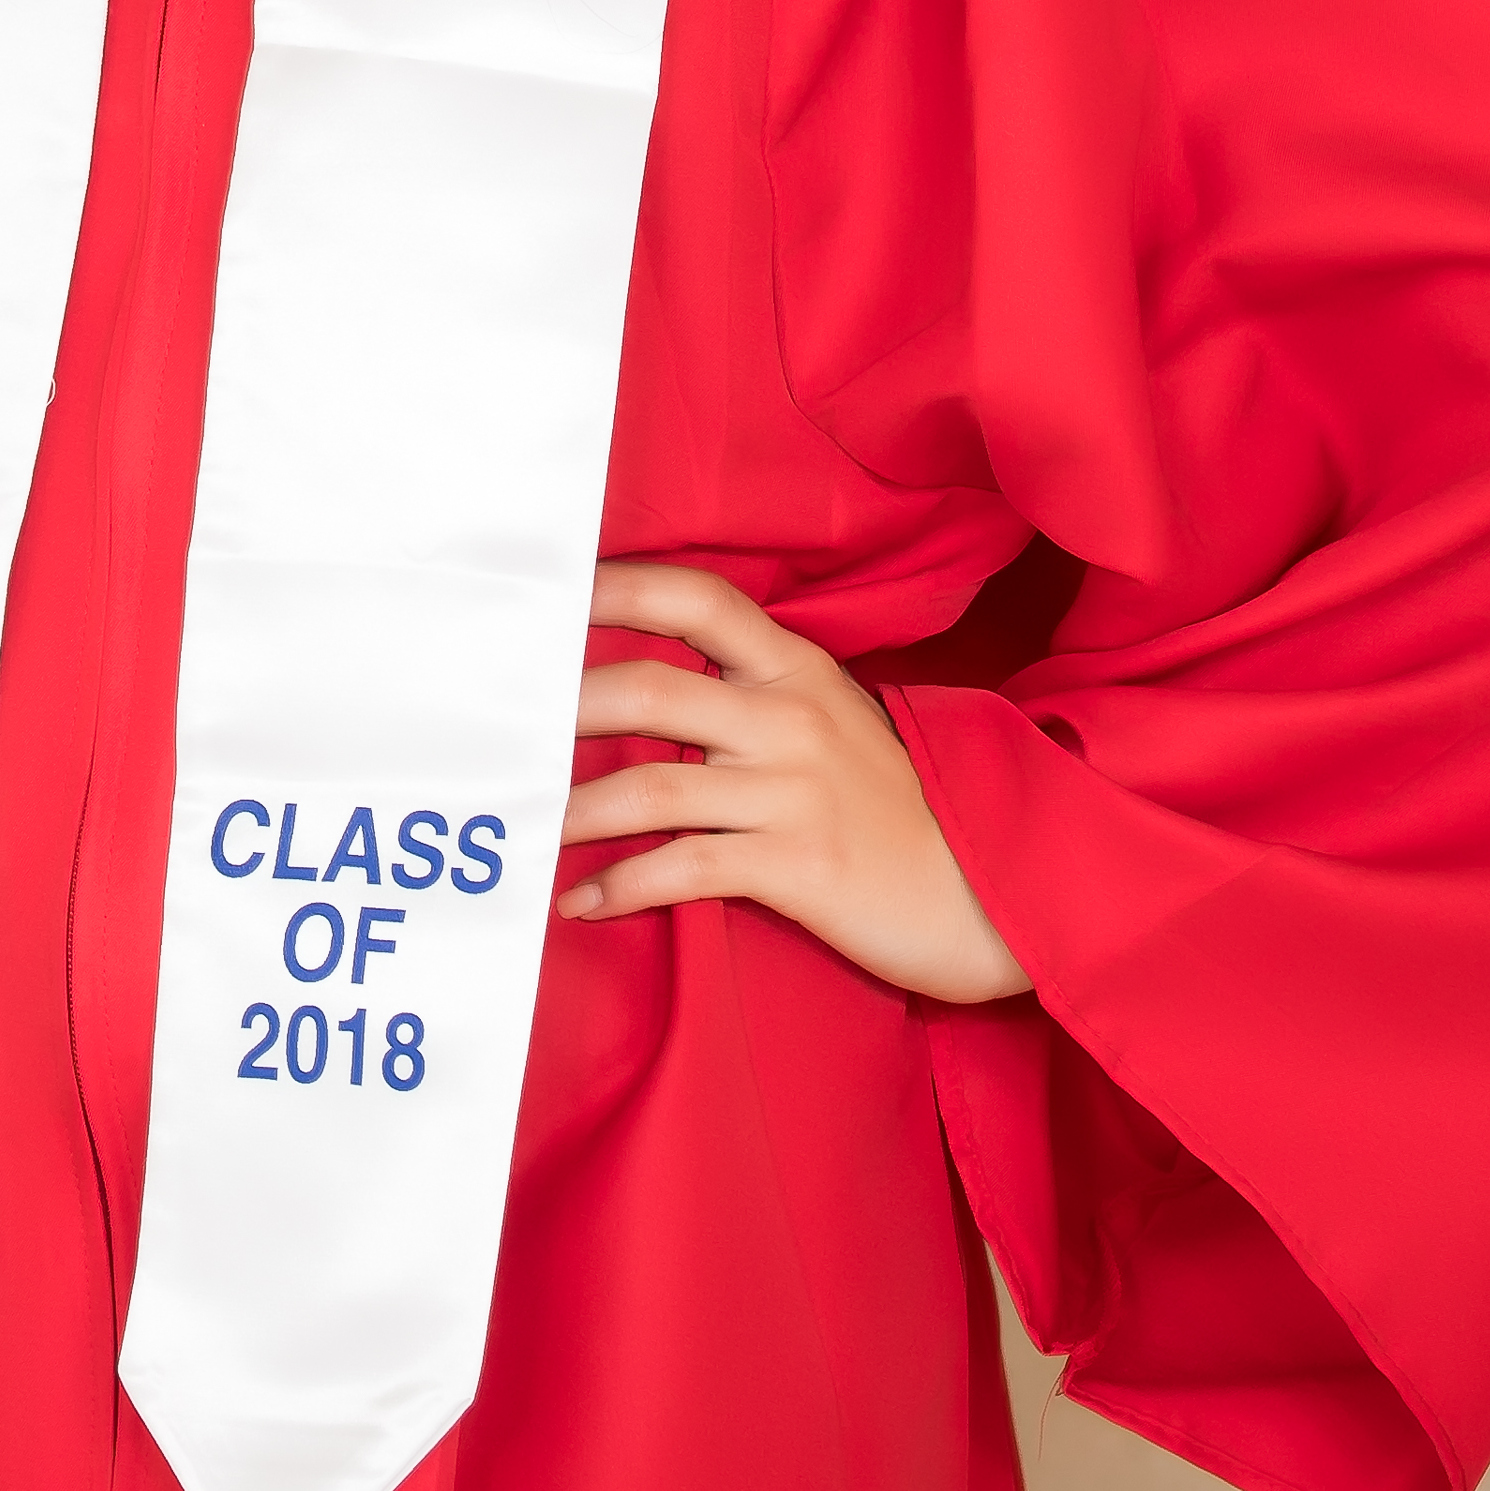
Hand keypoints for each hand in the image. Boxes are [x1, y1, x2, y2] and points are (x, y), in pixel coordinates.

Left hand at [559, 562, 1031, 1006]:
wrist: (992, 892)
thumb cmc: (898, 809)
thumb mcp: (833, 724)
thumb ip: (754, 696)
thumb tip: (643, 691)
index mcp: (798, 669)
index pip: (698, 599)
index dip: (618, 587)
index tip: (548, 594)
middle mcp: (791, 718)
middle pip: (649, 688)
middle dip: (560, 705)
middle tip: (497, 724)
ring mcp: (794, 793)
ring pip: (650, 787)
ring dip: (572, 810)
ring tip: (523, 825)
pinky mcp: (797, 868)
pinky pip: (684, 870)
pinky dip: (621, 888)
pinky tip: (581, 903)